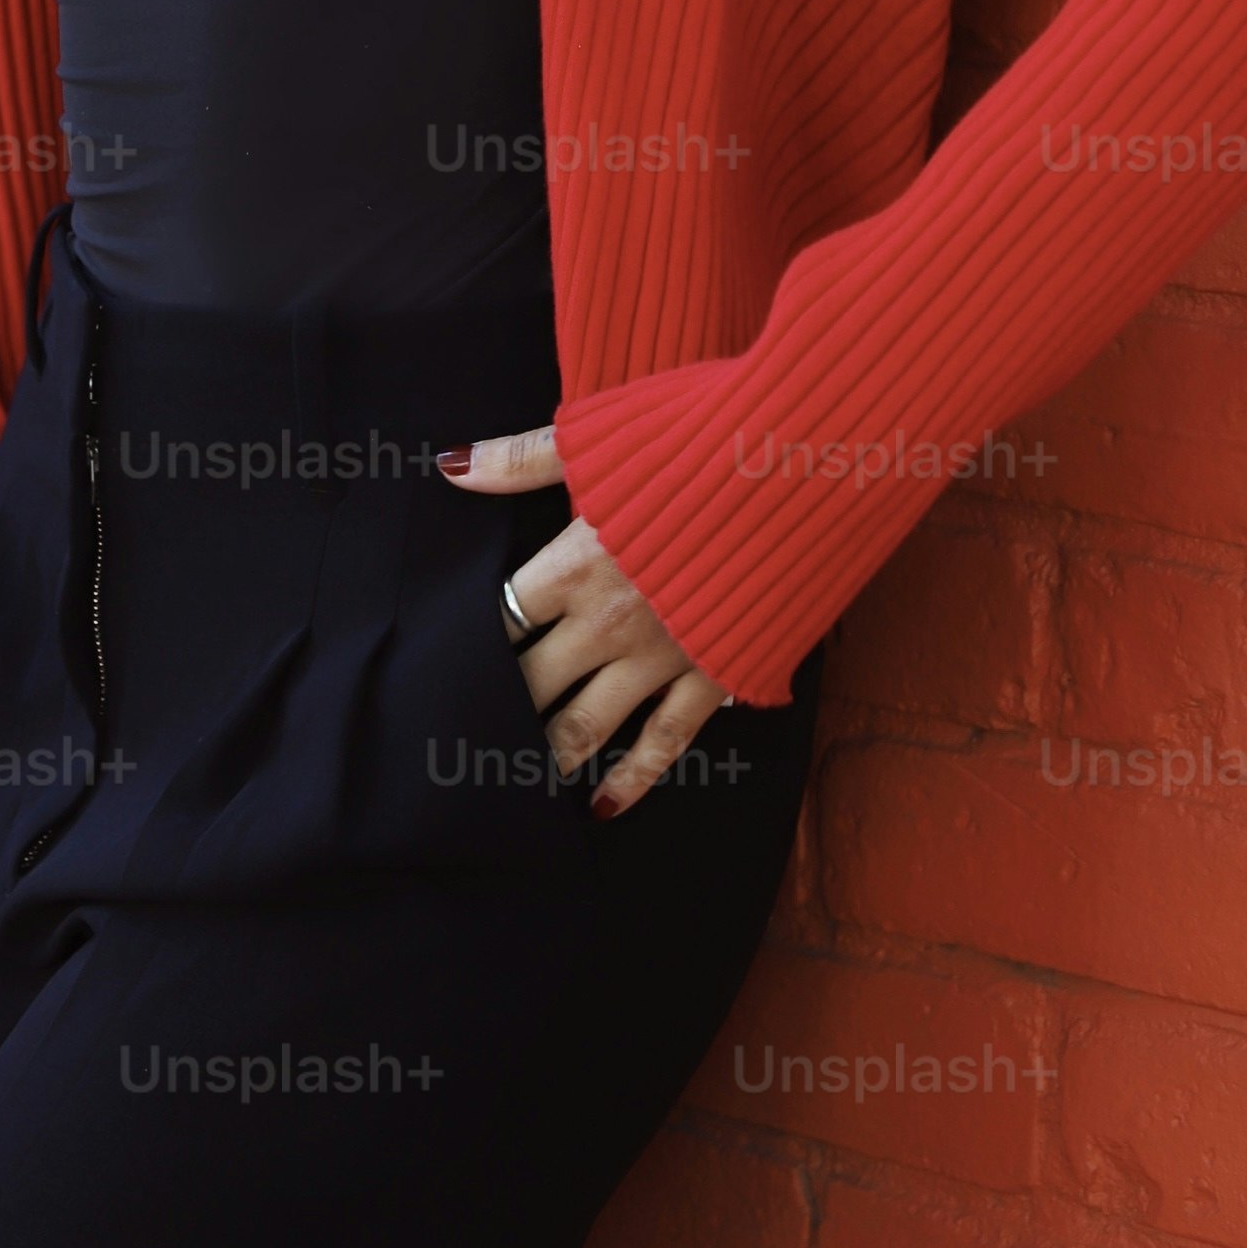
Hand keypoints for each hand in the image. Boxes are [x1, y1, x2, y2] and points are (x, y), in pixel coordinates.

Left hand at [439, 425, 732, 817]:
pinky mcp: (711, 676)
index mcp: (575, 564)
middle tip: (468, 739)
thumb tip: (451, 465)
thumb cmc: (698, 442)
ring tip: (517, 781)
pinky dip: (629, 781)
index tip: (445, 670)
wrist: (801, 469)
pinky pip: (663, 743)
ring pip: (584, 727)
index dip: (468, 648)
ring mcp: (660, 656)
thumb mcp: (601, 439)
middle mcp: (608, 621)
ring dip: (548, 756)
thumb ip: (522, 460)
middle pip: (531, 684)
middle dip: (497, 712)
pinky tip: (602, 807)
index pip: (500, 622)